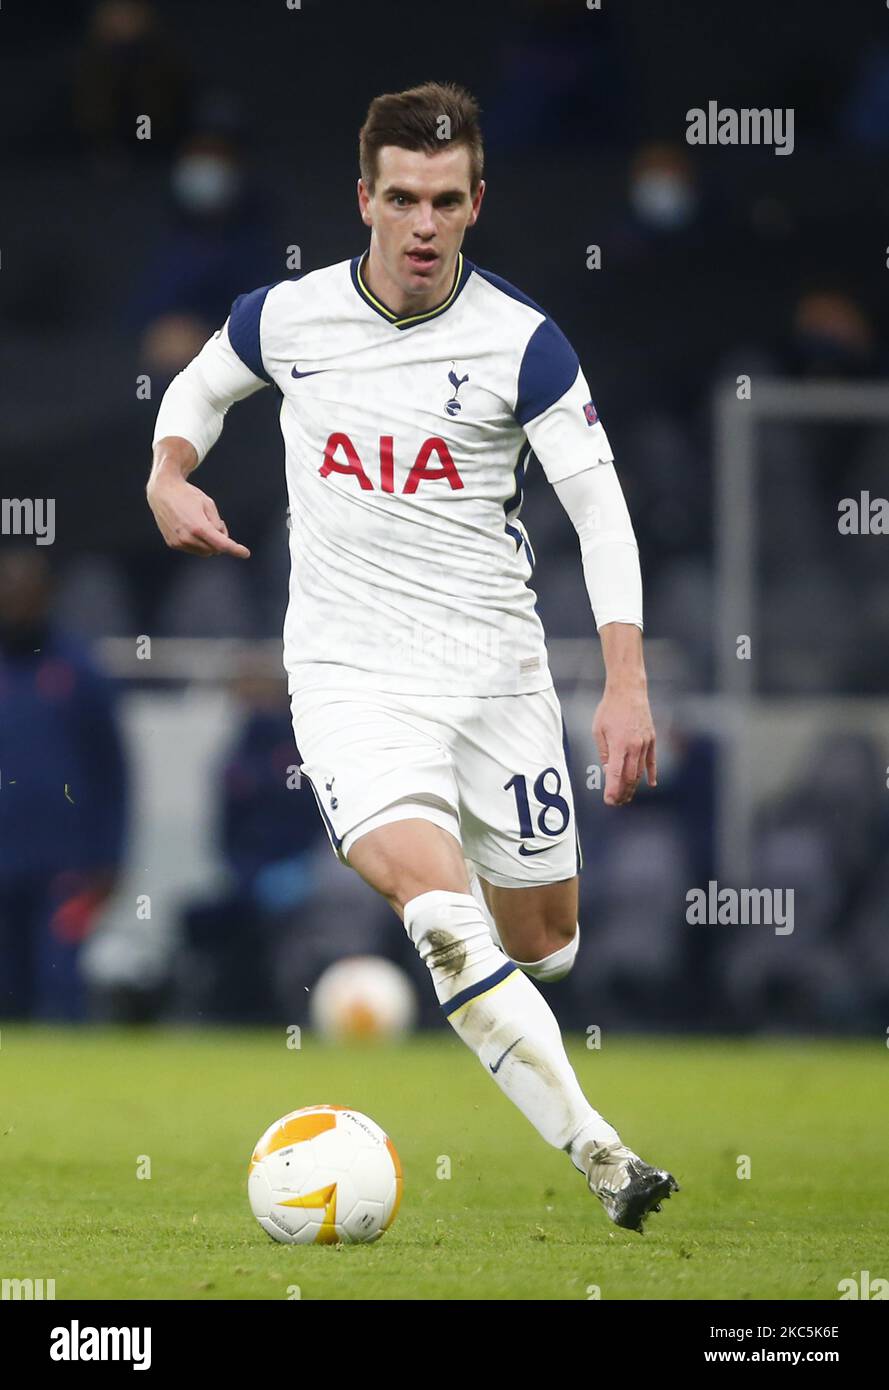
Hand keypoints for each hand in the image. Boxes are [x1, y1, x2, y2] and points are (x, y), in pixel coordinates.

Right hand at [147, 476, 249, 558]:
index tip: (245, 553)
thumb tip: (221, 541)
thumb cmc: (188, 495)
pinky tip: (191, 527)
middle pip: (215, 549)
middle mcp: (188, 538)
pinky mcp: (173, 544)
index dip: (235, 549)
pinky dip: (197, 542)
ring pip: (204, 552)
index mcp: (199, 527)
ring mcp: (179, 542)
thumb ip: (218, 524)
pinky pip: (192, 549)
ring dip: (209, 543)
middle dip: (220, 540)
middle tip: (218, 524)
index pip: (222, 544)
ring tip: (202, 524)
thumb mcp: (209, 504)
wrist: (162, 492)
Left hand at [592, 681, 656, 805]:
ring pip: (640, 771)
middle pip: (629, 777)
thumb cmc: (609, 709)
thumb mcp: (598, 730)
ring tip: (627, 797)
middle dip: (622, 792)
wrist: (628, 690)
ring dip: (634, 786)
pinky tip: (651, 784)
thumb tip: (607, 770)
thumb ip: (603, 752)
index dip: (612, 790)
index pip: (615, 773)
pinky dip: (652, 773)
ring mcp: (645, 743)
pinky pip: (652, 760)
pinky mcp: (652, 739)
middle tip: (616, 802)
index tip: (609, 801)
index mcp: (618, 745)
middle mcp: (634, 746)